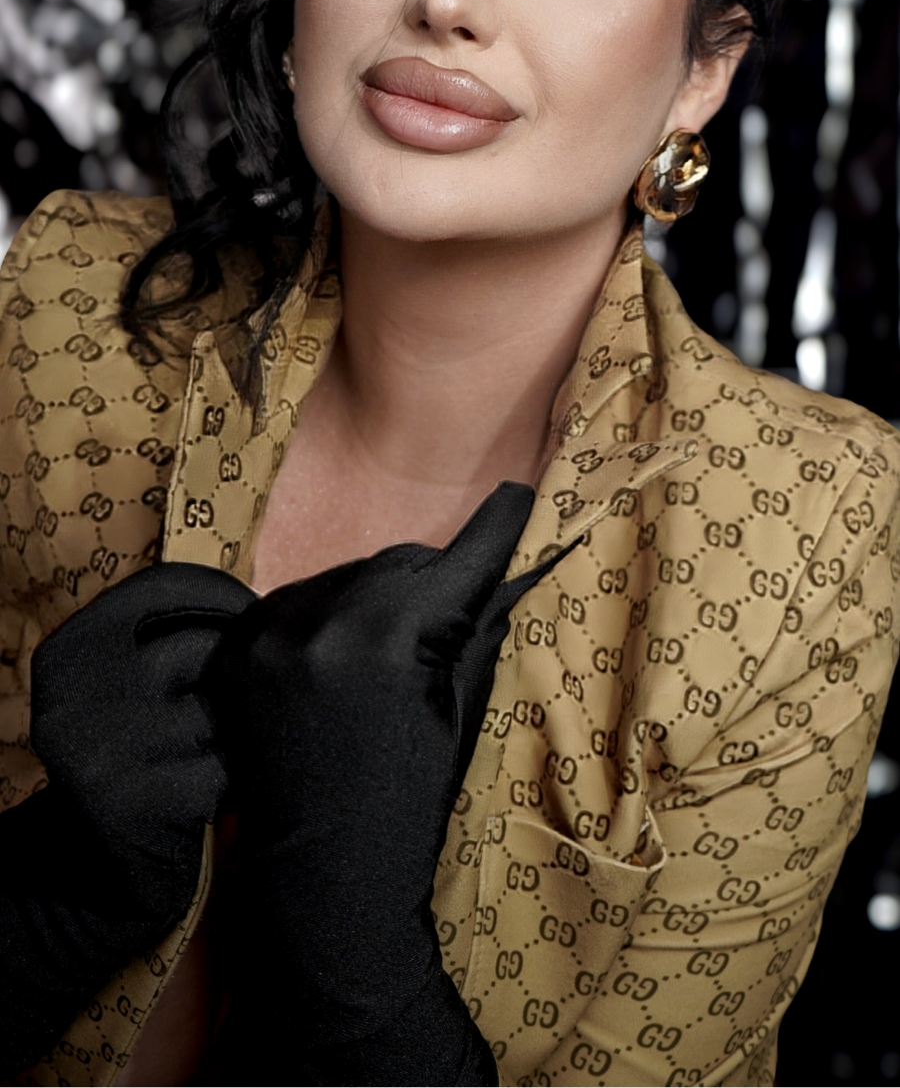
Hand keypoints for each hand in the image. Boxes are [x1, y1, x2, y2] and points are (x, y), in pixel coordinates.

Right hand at [0, 560, 255, 1075]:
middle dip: (242, 677)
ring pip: (225, 709)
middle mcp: (78, 686)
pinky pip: (229, 767)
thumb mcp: (130, 689)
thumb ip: (178, 639)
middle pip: (208, 645)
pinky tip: (225, 798)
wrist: (88, 881)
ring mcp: (104, 744)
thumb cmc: (138, 763)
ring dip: (245, 735)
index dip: (228, 599)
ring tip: (231, 758)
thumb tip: (277, 603)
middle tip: (248, 709)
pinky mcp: (137, 801)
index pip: (172, 583)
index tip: (255, 623)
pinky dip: (241, 782)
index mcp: (76, 645)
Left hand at [212, 482, 570, 1085]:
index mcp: (386, 639)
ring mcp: (266, 634)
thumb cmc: (412, 806)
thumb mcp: (461, 712)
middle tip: (451, 616)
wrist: (320, 885)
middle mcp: (318, 621)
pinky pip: (298, 602)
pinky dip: (327, 617)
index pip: (455, 560)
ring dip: (377, 599)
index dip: (496, 529)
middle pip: (398, 563)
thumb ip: (479, 626)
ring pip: (348, 578)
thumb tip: (513, 558)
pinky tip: (343, 659)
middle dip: (431, 583)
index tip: (521, 495)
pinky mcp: (235, 651)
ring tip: (390, 655)